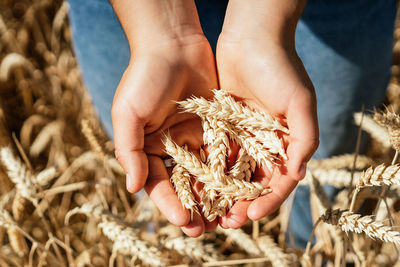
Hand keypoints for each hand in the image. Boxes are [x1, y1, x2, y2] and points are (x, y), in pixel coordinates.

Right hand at [112, 35, 218, 235]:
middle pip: (186, 185)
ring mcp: (196, 137)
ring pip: (208, 174)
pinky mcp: (216, 126)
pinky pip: (225, 152)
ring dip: (217, 196)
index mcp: (150, 148)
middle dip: (196, 208)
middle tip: (208, 230)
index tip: (184, 222)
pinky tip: (242, 187)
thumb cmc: (144, 77)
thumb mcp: (128, 114)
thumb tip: (133, 189)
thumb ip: (129, 151)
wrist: (173, 43)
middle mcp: (173, 147)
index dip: (170, 205)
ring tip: (228, 217)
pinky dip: (232, 170)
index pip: (160, 184)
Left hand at [215, 22, 318, 227]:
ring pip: (232, 171)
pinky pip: (215, 152)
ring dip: (221, 192)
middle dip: (240, 204)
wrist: (252, 37)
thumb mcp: (300, 102)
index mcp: (286, 142)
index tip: (248, 216)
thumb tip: (296, 174)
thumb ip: (304, 139)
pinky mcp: (222, 124)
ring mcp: (243, 134)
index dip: (266, 201)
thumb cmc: (281, 68)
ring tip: (207, 211)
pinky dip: (208, 169)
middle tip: (224, 223)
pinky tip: (196, 184)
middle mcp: (265, 142)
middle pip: (253, 182)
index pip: (278, 181)